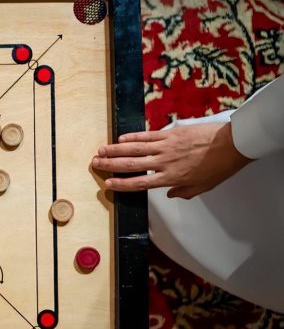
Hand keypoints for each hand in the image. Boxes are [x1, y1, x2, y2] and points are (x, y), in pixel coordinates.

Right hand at [92, 122, 252, 198]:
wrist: (232, 144)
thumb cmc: (220, 167)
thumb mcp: (203, 186)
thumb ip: (184, 191)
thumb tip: (170, 194)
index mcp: (171, 178)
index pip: (140, 183)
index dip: (121, 184)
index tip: (108, 184)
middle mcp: (164, 162)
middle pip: (131, 164)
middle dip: (111, 164)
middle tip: (95, 164)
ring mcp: (166, 146)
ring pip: (135, 148)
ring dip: (116, 149)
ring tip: (101, 150)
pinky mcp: (171, 133)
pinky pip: (147, 135)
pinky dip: (133, 137)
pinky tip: (121, 138)